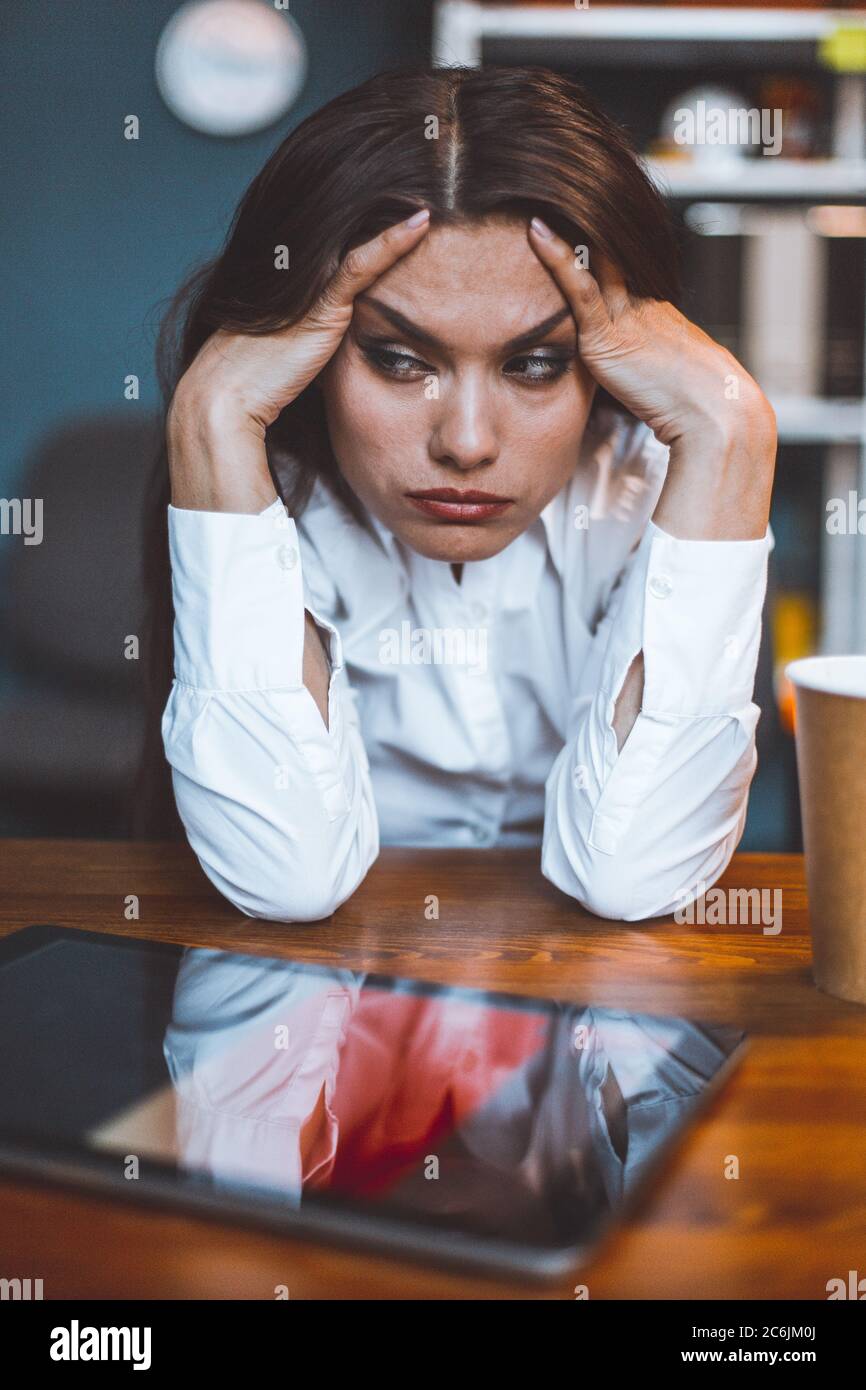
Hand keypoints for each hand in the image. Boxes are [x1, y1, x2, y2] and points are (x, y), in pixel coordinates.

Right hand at [167, 208, 431, 512]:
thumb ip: (320, 332)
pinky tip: (420, 223)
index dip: (376, 223)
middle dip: (388, 204)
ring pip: (361, 238)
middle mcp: (301, 267)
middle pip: (352, 229)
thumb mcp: (294, 349)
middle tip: (430, 182)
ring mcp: (310, 282)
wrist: (226, 399)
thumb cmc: (259, 383)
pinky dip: (392, 242)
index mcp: (294, 274)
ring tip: (435, 196)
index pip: (342, 238)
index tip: (411, 209)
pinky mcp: (321, 303)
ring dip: (397, 217)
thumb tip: (353, 339)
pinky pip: (361, 264)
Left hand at [527, 217, 775, 539]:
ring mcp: (625, 314)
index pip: (618, 264)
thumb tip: (635, 374)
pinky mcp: (610, 335)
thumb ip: (644, 366)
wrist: (714, 413)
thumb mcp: (669, 375)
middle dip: (578, 218)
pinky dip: (558, 259)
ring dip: (564, 226)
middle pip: (605, 250)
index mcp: (655, 309)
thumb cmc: (697, 405)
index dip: (594, 238)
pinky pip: (580, 288)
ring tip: (532, 192)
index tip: (571, 210)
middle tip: (546, 185)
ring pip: (592, 259)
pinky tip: (537, 233)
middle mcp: (640, 301)